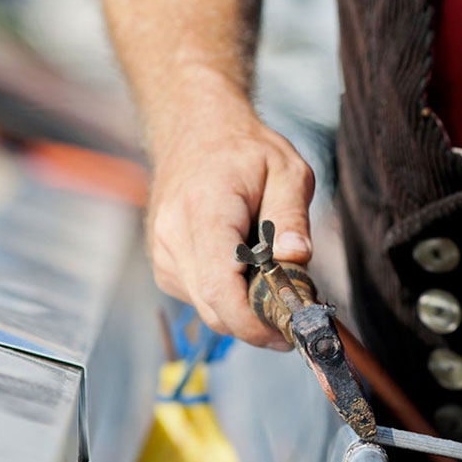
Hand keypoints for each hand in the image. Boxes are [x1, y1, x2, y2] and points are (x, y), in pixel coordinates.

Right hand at [147, 101, 314, 348]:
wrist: (193, 131)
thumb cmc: (242, 150)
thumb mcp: (286, 170)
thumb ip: (292, 217)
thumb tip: (297, 260)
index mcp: (203, 211)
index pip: (219, 288)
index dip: (252, 322)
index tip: (285, 331)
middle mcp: (173, 238)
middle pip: (214, 310)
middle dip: (256, 323)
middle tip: (293, 313)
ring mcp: (163, 256)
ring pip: (208, 311)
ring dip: (243, 309)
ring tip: (269, 278)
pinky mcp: (165, 268)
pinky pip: (201, 301)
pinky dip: (228, 298)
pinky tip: (243, 270)